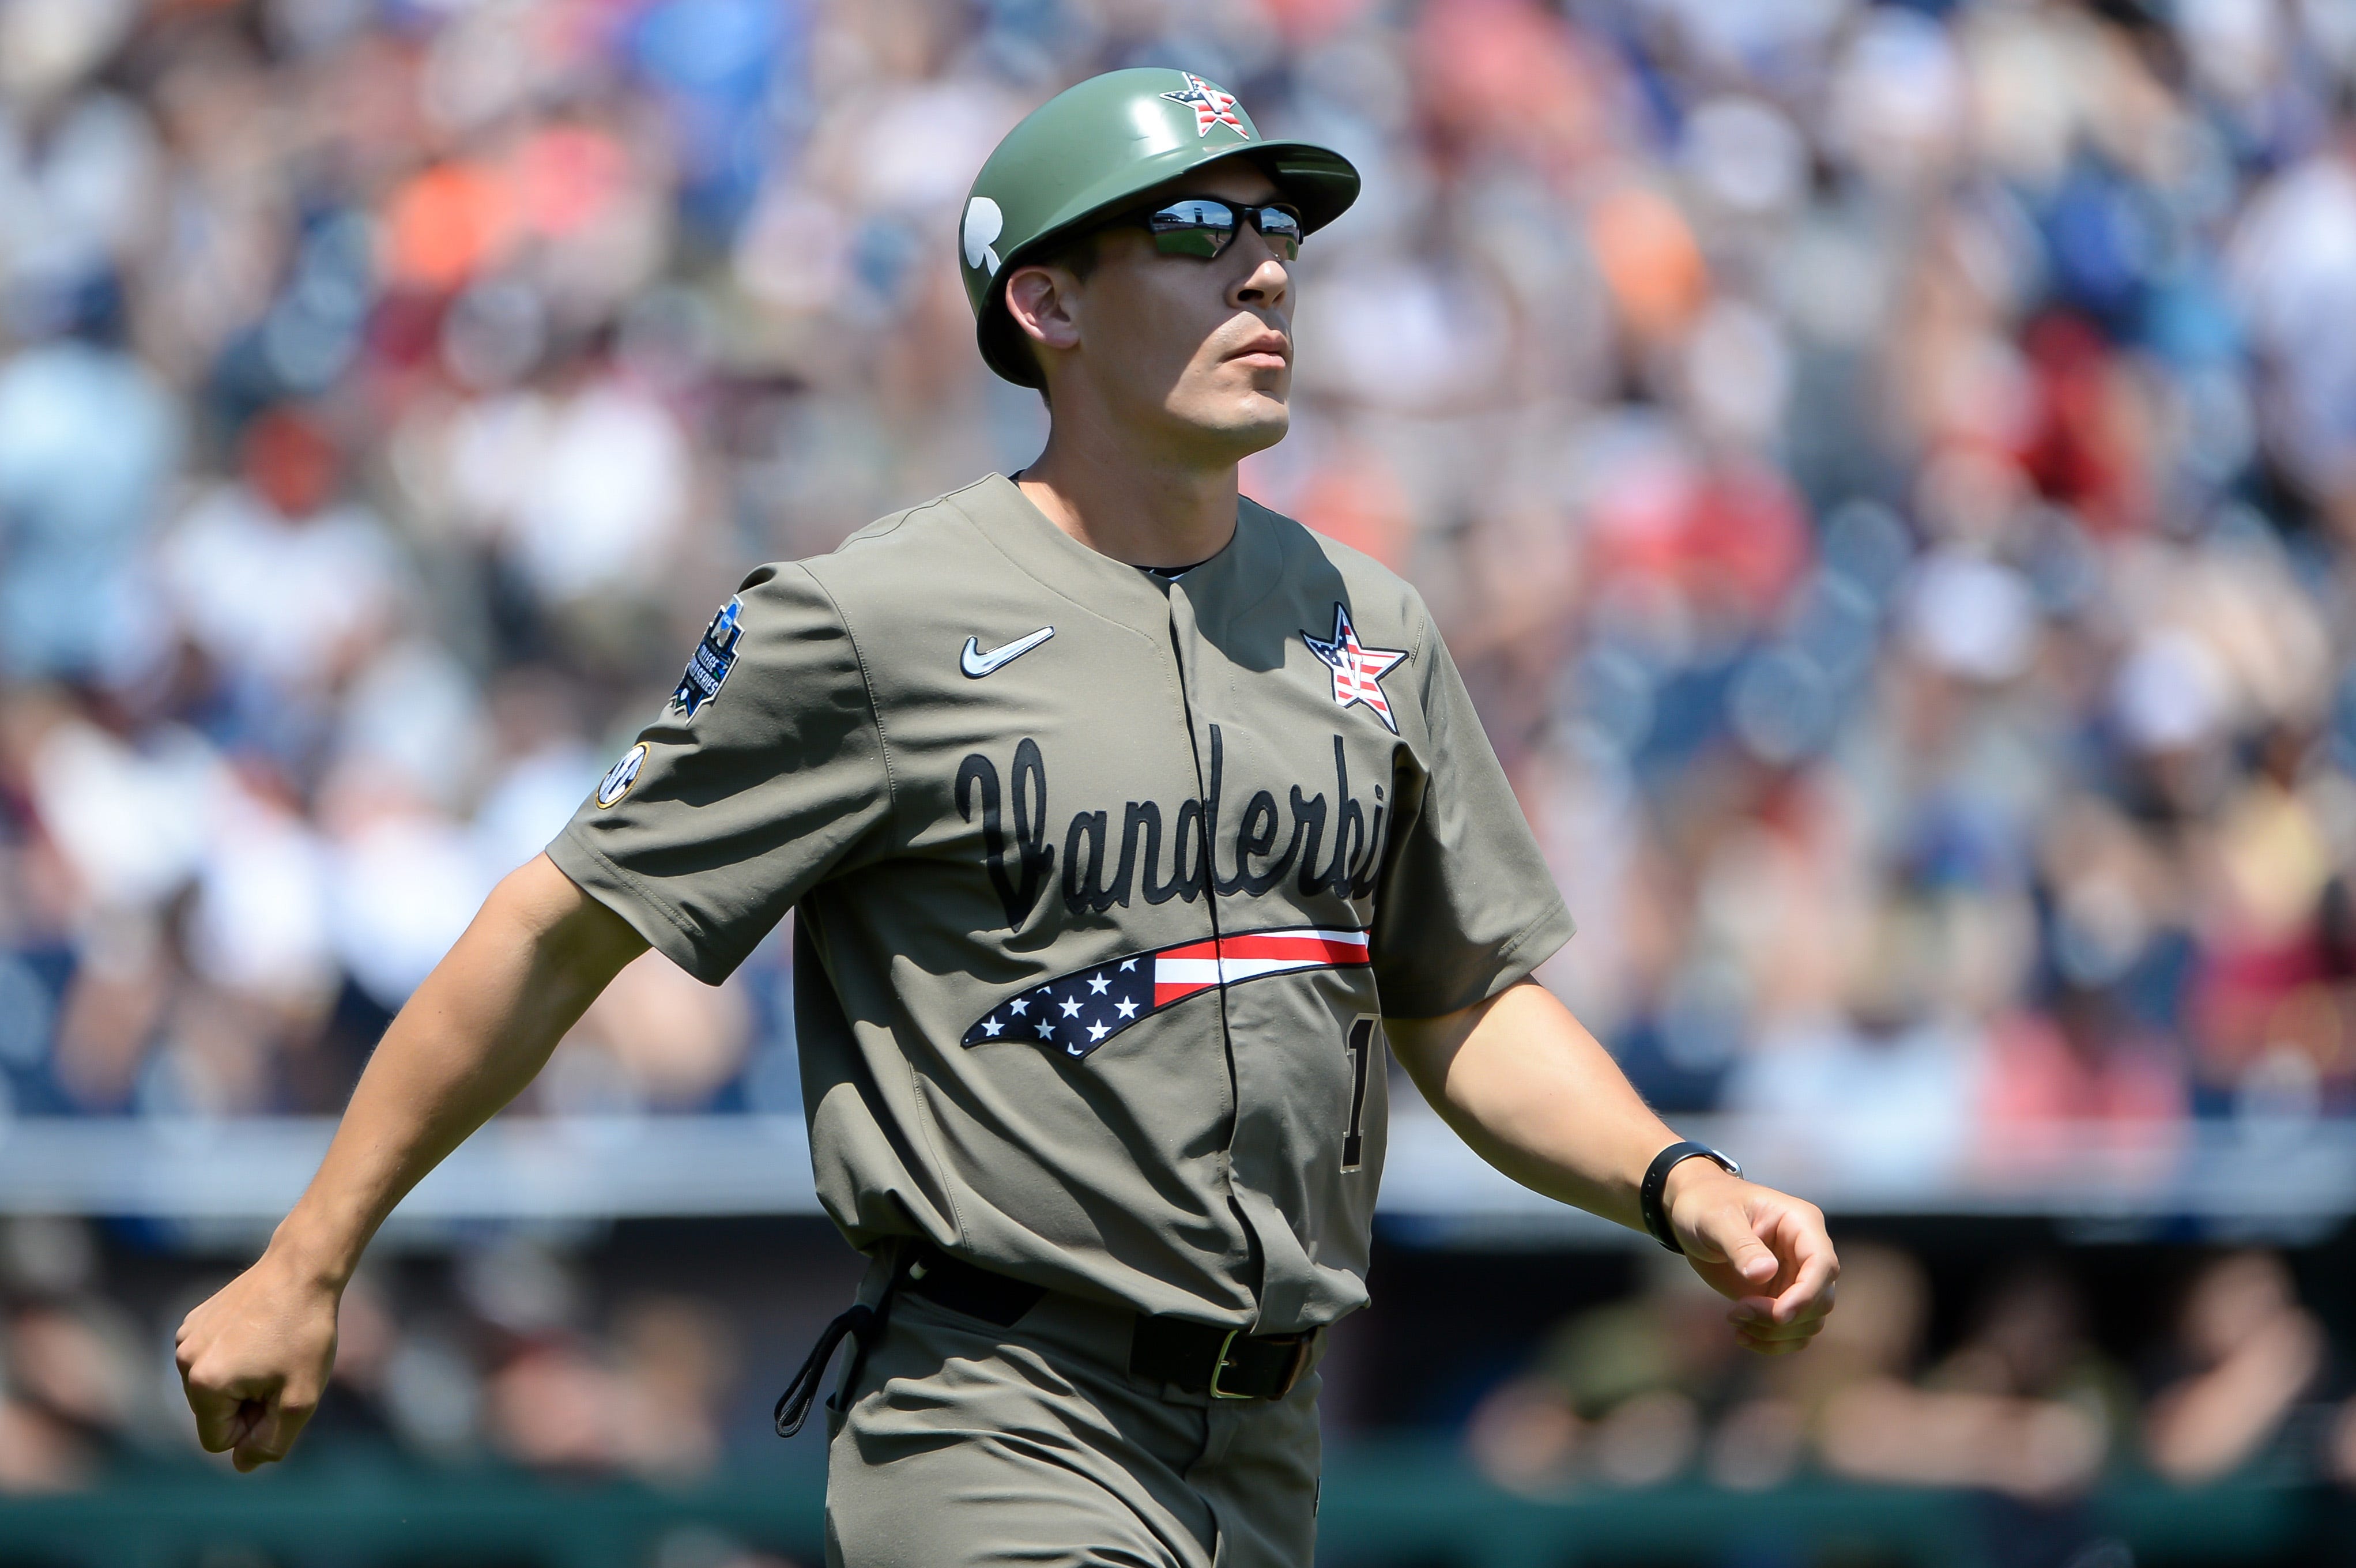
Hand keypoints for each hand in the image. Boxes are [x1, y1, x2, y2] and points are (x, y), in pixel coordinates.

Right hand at [174, 1245, 342, 1471]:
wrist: (302, 1269)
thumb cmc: (305, 1333)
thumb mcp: (300, 1400)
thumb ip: (270, 1443)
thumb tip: (241, 1465)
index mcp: (202, 1384)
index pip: (219, 1441)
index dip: (254, 1427)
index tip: (279, 1394)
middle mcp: (183, 1360)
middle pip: (213, 1413)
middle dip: (246, 1403)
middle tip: (281, 1369)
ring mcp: (185, 1337)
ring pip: (213, 1387)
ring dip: (242, 1380)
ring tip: (272, 1348)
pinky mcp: (194, 1319)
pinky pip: (212, 1359)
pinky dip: (236, 1355)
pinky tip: (262, 1331)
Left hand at [1664, 1161, 1836, 1355]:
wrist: (1693, 1212)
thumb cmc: (1705, 1205)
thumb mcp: (1716, 1219)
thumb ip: (1740, 1245)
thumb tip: (1765, 1273)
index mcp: (1800, 1223)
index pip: (1822, 1265)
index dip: (1807, 1295)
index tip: (1778, 1316)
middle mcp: (1806, 1252)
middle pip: (1820, 1300)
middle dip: (1781, 1317)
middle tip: (1737, 1312)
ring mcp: (1796, 1277)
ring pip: (1810, 1321)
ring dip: (1775, 1333)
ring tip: (1734, 1320)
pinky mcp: (1781, 1297)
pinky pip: (1793, 1331)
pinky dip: (1772, 1341)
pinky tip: (1741, 1335)